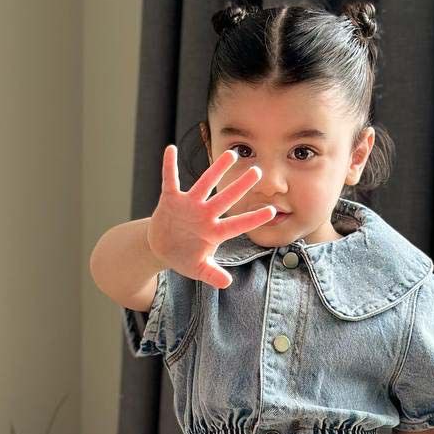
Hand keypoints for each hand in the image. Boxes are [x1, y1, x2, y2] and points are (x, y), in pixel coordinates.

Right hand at [146, 146, 277, 289]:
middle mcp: (205, 214)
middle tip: (258, 171)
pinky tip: (171, 149)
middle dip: (241, 186)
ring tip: (232, 154)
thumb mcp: (198, 269)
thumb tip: (227, 283)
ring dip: (216, 169)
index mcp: (213, 232)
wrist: (162, 248)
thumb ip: (212, 274)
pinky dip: (169, 165)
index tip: (271, 211)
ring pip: (205, 183)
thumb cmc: (184, 258)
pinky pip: (170, 179)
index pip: (237, 225)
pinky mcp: (171, 199)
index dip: (253, 218)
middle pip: (226, 198)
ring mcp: (189, 205)